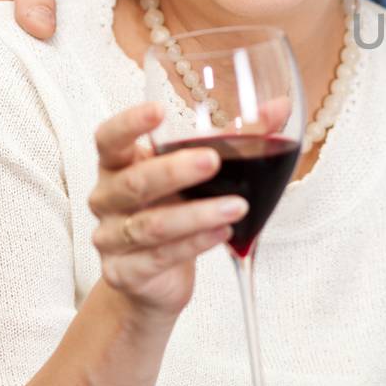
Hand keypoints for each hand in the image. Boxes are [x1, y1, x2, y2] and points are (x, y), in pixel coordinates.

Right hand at [88, 103, 243, 320]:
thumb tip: (279, 107)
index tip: (159, 110)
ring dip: (196, 214)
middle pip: (133, 182)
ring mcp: (111, 238)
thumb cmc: (173, 210)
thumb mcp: (199, 174)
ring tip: (237, 206)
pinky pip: (159, 257)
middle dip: (174, 170)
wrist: (153, 279)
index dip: (129, 124)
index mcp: (118, 165)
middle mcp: (107, 199)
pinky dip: (194, 244)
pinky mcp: (125, 272)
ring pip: (150, 224)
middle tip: (213, 161)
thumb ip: (235, 139)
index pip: (109, 139)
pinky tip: (222, 233)